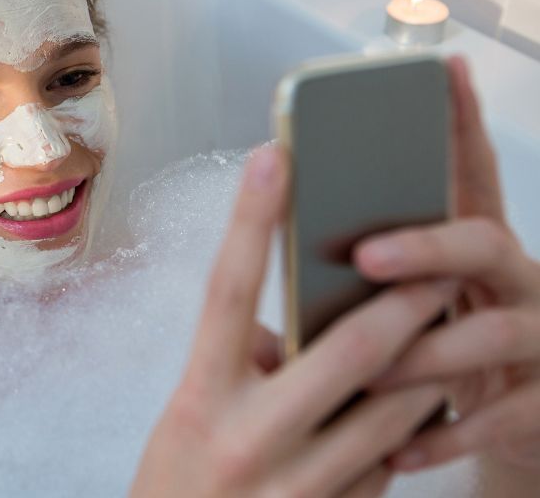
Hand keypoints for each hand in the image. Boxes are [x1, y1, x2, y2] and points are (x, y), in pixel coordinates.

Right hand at [130, 146, 455, 497]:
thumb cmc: (178, 480)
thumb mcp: (188, 415)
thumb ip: (235, 364)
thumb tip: (290, 329)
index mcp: (199, 397)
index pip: (227, 292)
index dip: (251, 220)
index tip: (275, 155)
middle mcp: (246, 438)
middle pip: (344, 350)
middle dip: (401, 303)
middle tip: (436, 266)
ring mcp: (294, 486)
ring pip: (390, 411)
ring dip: (424, 371)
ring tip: (442, 336)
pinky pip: (386, 467)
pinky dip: (402, 435)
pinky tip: (408, 418)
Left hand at [356, 56, 539, 473]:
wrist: (516, 428)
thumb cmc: (437, 357)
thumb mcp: (406, 320)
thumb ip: (350, 305)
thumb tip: (266, 316)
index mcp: (472, 248)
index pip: (470, 173)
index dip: (461, 120)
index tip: (442, 68)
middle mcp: (514, 280)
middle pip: (486, 240)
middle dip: (427, 244)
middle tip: (366, 256)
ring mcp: (539, 339)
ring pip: (494, 331)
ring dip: (426, 351)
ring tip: (370, 374)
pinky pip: (504, 415)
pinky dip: (448, 434)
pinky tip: (400, 452)